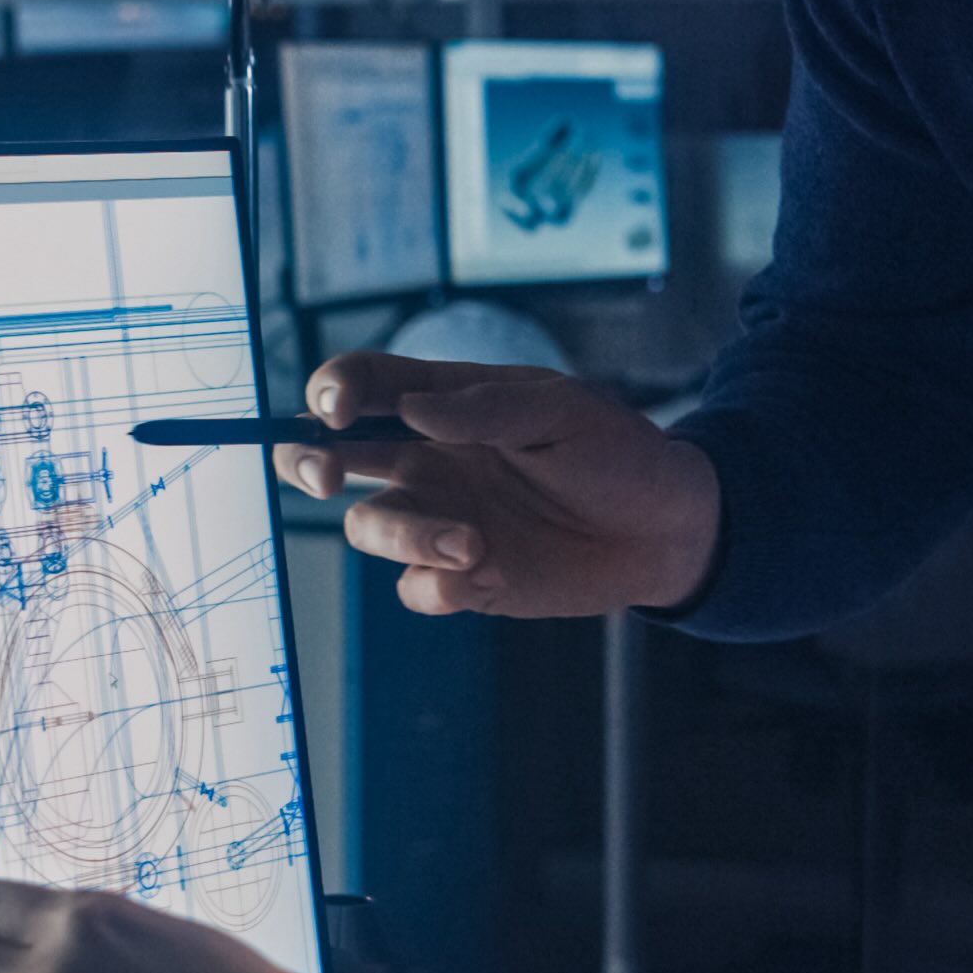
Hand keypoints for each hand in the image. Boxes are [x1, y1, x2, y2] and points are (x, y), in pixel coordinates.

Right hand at [281, 354, 718, 618]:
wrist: (664, 529)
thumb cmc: (616, 452)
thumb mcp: (563, 411)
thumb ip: (487, 409)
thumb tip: (411, 410)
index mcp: (444, 404)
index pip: (364, 384)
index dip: (332, 391)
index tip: (337, 410)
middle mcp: (428, 461)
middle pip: (331, 456)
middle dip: (307, 462)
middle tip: (327, 476)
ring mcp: (440, 519)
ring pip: (368, 528)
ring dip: (406, 536)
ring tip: (472, 545)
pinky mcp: (463, 578)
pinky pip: (415, 588)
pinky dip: (438, 585)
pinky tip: (493, 572)